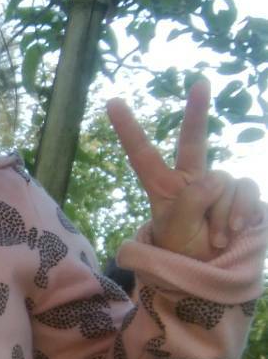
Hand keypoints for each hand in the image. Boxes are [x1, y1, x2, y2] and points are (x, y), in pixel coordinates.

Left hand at [106, 78, 263, 260]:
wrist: (211, 275)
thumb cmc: (183, 255)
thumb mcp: (176, 232)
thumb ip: (191, 202)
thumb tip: (215, 179)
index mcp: (163, 188)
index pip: (143, 155)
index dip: (128, 130)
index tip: (112, 101)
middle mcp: (191, 181)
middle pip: (192, 141)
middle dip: (197, 111)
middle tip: (200, 82)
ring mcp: (218, 186)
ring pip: (223, 182)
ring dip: (222, 215)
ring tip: (216, 240)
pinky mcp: (242, 194)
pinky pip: (246, 189)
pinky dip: (241, 212)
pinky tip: (235, 232)